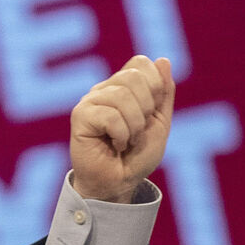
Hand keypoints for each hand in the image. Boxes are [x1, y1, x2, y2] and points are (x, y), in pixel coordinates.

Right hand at [68, 55, 174, 202]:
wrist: (120, 184)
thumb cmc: (137, 156)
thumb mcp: (160, 123)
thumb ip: (164, 93)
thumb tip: (163, 60)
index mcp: (123, 86)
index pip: (140, 63)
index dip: (154, 87)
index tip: (151, 113)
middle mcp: (105, 89)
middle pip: (133, 76)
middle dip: (145, 109)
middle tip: (138, 131)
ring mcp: (91, 101)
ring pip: (122, 96)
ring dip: (134, 127)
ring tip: (127, 141)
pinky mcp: (80, 116)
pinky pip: (110, 115)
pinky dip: (121, 135)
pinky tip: (115, 145)